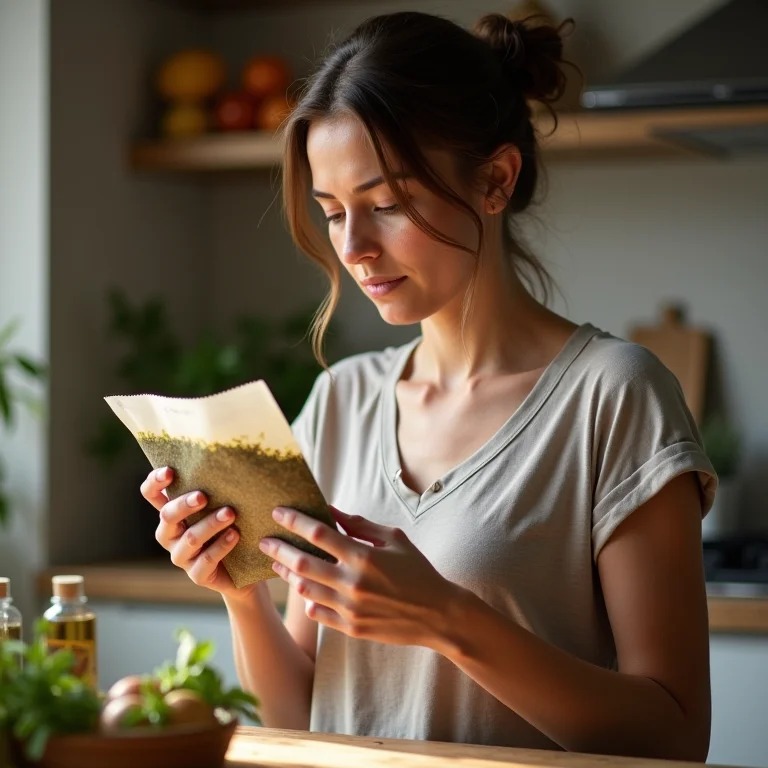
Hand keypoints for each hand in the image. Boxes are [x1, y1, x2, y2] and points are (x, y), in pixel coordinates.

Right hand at [140, 467, 256, 601]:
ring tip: (230, 513)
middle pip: (167, 516)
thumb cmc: (230, 528)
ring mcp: (182, 557)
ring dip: (210, 524)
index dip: (154, 483)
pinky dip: (221, 546)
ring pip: (190, 538)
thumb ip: (215, 489)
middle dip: (184, 505)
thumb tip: (227, 459)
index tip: (170, 471)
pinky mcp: (197, 575)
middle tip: (203, 496)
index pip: (151, 495)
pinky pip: (206, 560)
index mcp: (172, 514)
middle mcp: (171, 535)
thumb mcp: (220, 506)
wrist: (243, 571)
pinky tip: (235, 535)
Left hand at [259, 506, 461, 648]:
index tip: (278, 512)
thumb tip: (332, 511)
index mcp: (363, 556)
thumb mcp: (394, 540)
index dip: (294, 520)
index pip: (318, 533)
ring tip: (278, 564)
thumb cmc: (418, 570)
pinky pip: (318, 612)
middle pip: (302, 562)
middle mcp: (352, 582)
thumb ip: (361, 525)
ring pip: (305, 589)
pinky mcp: (351, 627)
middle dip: (279, 548)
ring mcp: (350, 608)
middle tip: (264, 540)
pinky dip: (307, 600)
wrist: (438, 614)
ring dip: (288, 574)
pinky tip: (303, 589)